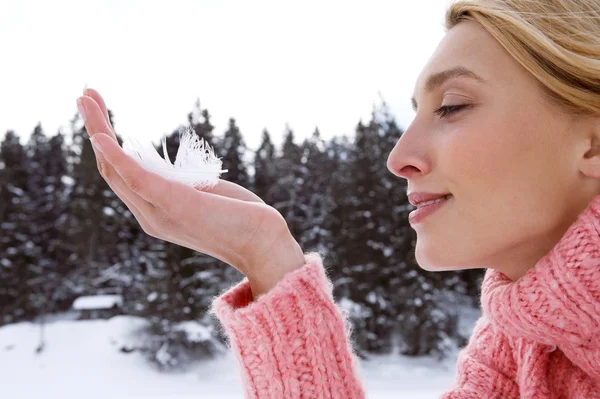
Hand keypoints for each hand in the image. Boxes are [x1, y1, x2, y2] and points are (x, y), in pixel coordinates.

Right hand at [76, 89, 305, 296]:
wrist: (264, 244)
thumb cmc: (240, 219)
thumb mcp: (206, 195)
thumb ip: (185, 184)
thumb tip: (178, 173)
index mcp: (155, 210)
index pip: (120, 174)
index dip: (107, 142)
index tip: (102, 109)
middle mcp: (149, 214)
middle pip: (110, 168)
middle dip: (96, 128)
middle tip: (85, 94)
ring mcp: (159, 212)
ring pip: (115, 168)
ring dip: (99, 130)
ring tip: (86, 99)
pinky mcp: (175, 205)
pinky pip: (137, 178)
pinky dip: (117, 156)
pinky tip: (103, 135)